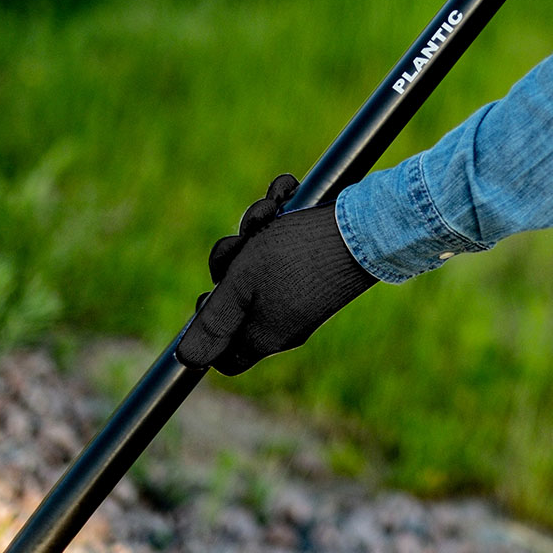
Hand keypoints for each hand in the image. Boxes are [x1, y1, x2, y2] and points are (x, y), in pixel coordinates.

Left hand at [176, 175, 377, 375]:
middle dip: (233, 257)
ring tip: (273, 206)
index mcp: (265, 335)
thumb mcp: (243, 286)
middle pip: (237, 296)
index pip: (225, 354)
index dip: (209, 327)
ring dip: (258, 225)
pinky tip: (287, 194)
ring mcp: (302, 289)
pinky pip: (286, 242)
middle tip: (243, 239)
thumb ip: (213, 321)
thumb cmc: (299, 256)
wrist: (366, 226)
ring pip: (259, 259)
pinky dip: (282, 216)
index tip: (209, 294)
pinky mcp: (317, 261)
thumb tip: (185, 358)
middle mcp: (283, 317)